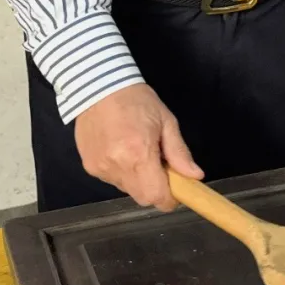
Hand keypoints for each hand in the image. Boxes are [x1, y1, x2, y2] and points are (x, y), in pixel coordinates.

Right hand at [74, 83, 202, 209]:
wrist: (98, 86)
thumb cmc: (137, 100)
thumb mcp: (166, 121)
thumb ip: (179, 152)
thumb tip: (195, 176)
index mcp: (139, 154)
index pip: (156, 196)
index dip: (169, 198)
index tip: (175, 189)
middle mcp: (117, 166)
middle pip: (142, 197)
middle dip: (154, 188)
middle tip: (157, 165)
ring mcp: (100, 168)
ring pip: (126, 189)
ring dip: (137, 179)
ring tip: (135, 151)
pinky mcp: (89, 167)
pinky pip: (112, 179)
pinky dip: (120, 171)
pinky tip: (119, 149)